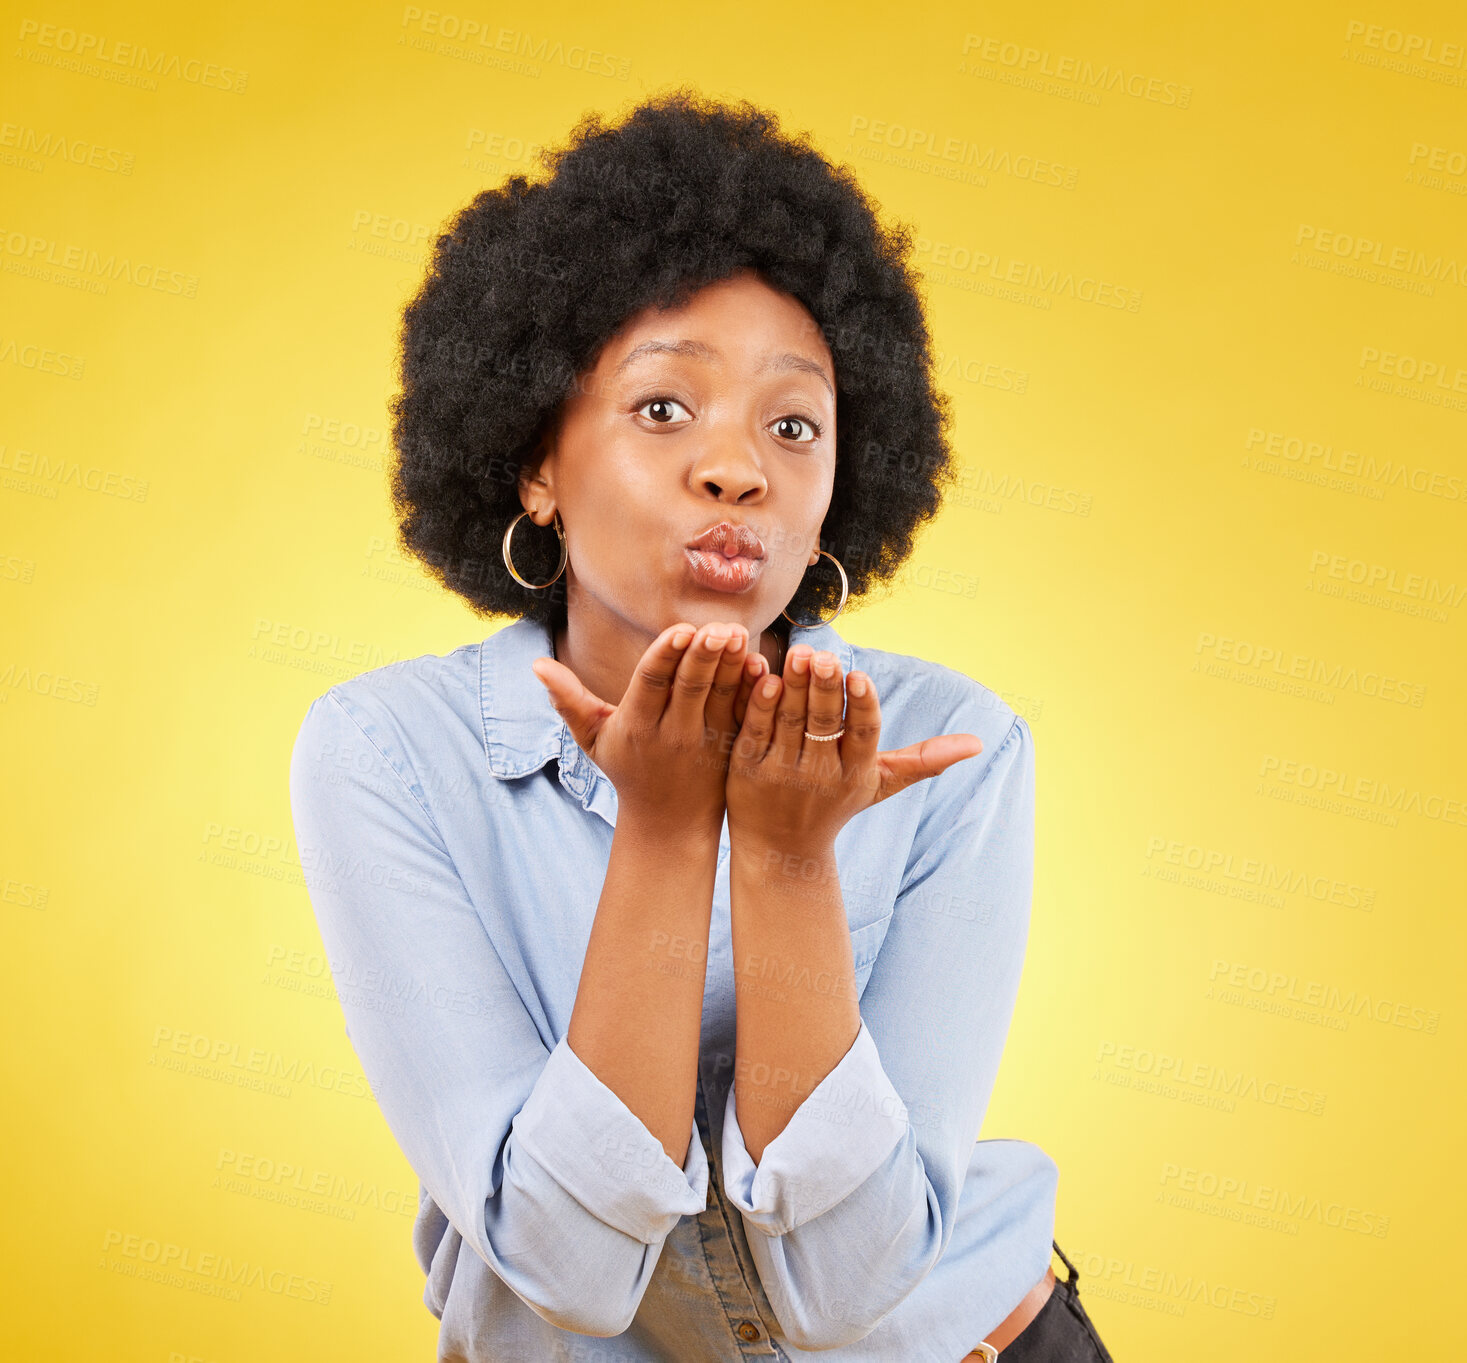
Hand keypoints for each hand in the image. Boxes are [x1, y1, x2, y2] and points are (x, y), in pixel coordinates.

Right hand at [529, 620, 766, 837]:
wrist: (668, 822)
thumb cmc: (627, 769)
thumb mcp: (593, 739)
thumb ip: (569, 700)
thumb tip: (536, 665)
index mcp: (637, 725)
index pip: (652, 684)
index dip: (667, 656)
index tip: (682, 629)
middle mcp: (672, 733)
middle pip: (690, 687)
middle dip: (704, 656)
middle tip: (719, 628)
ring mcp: (705, 741)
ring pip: (721, 697)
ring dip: (732, 665)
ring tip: (738, 634)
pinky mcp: (731, 746)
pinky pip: (745, 714)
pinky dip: (754, 690)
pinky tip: (761, 664)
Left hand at [725, 643, 985, 852]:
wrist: (780, 848)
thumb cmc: (835, 803)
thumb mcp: (879, 783)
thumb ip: (923, 759)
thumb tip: (978, 743)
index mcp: (856, 774)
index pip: (863, 735)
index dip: (861, 705)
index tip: (859, 675)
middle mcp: (820, 776)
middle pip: (825, 724)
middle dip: (826, 688)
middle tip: (825, 655)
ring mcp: (782, 773)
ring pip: (790, 722)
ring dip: (795, 686)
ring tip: (800, 655)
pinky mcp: (747, 771)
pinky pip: (756, 731)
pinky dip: (761, 704)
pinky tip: (767, 678)